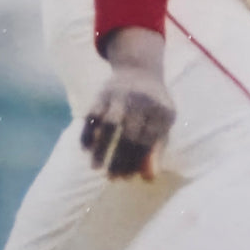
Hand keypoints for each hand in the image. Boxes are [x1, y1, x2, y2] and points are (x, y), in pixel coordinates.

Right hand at [81, 28, 174, 179]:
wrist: (140, 70)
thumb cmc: (155, 107)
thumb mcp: (163, 124)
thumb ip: (157, 149)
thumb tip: (148, 178)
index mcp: (161, 111)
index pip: (148, 142)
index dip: (137, 162)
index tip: (127, 178)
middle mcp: (142, 101)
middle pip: (130, 136)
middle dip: (119, 160)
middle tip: (112, 179)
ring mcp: (121, 96)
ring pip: (109, 126)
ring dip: (100, 149)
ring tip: (95, 169)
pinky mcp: (103, 93)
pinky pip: (92, 115)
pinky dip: (88, 132)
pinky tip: (85, 150)